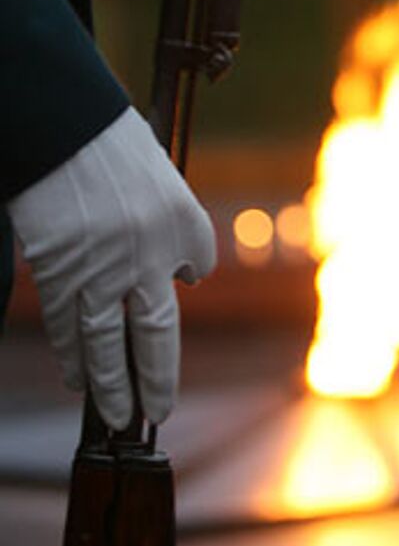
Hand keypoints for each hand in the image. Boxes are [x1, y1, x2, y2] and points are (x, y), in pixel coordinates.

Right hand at [7, 107, 215, 428]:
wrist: (65, 132)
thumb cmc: (116, 151)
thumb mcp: (168, 184)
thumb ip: (185, 234)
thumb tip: (188, 278)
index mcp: (179, 225)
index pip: (189, 282)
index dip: (173, 345)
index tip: (171, 374)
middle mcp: (146, 254)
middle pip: (150, 335)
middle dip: (151, 381)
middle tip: (154, 414)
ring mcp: (102, 266)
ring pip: (104, 342)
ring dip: (110, 383)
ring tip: (116, 412)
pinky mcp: (60, 269)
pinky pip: (67, 324)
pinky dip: (72, 355)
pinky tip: (76, 376)